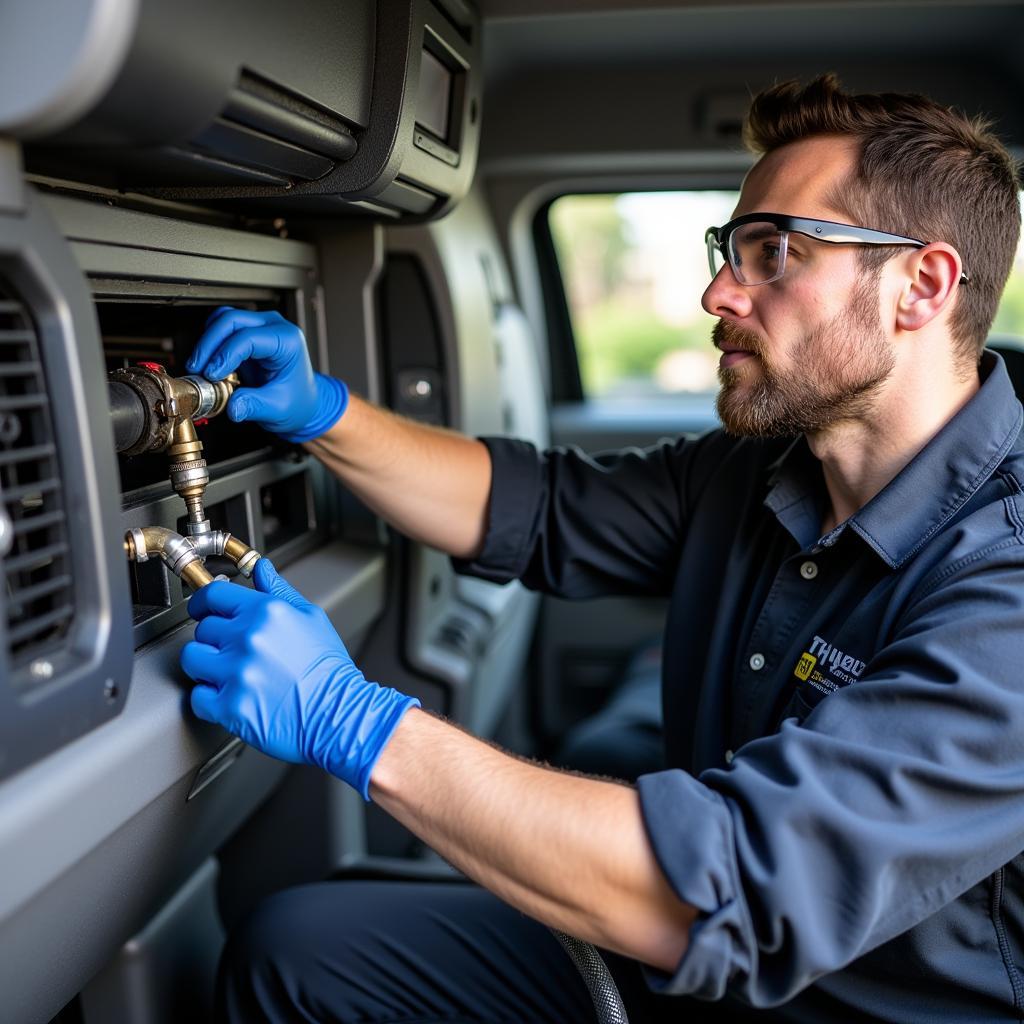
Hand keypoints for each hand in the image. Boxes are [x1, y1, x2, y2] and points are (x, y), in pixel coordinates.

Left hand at [182, 558, 418, 798]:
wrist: (339, 714)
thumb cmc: (329, 670)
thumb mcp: (311, 618)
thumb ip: (279, 591)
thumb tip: (260, 569)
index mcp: (266, 612)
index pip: (213, 596)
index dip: (203, 604)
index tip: (203, 611)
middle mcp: (248, 638)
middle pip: (202, 630)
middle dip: (216, 640)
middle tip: (237, 653)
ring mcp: (237, 673)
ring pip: (193, 660)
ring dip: (206, 667)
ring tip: (231, 674)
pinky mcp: (230, 706)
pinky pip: (198, 697)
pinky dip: (210, 700)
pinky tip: (233, 696)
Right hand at [186, 307, 347, 441]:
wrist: (303, 402)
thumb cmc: (297, 401)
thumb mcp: (279, 408)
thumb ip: (255, 406)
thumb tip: (233, 406)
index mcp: (288, 340)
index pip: (249, 337)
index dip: (225, 354)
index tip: (212, 374)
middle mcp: (274, 327)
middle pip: (231, 320)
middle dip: (210, 344)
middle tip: (198, 369)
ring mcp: (260, 326)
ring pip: (223, 319)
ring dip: (207, 342)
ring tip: (199, 366)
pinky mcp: (247, 332)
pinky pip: (221, 327)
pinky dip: (211, 341)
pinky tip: (207, 361)